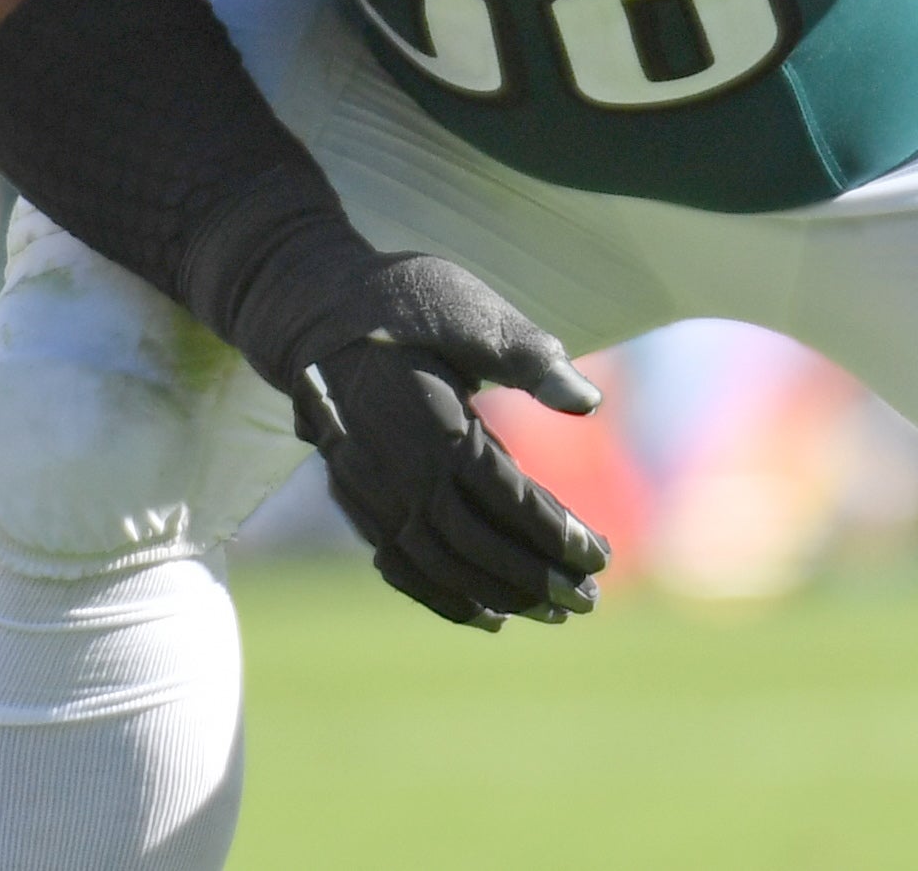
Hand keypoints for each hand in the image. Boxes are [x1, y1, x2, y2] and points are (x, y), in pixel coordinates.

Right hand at [280, 254, 610, 628]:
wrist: (316, 308)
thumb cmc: (405, 302)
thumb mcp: (471, 312)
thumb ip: (531, 357)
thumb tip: (588, 401)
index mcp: (431, 423)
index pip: (503, 494)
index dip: (553, 530)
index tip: (601, 555)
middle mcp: (396, 469)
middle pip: (473, 542)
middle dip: (536, 578)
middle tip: (590, 601)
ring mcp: (370, 491)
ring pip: (437, 564)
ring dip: (498, 595)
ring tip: (554, 614)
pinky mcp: (356, 500)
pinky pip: (399, 565)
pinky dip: (443, 597)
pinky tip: (488, 615)